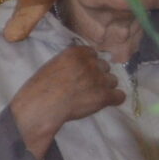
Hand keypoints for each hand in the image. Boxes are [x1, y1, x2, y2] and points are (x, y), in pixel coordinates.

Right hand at [10, 46, 124, 157]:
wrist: (41, 106)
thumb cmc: (39, 88)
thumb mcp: (51, 66)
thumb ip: (68, 63)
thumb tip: (78, 68)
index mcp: (76, 53)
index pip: (92, 53)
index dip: (89, 63)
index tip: (82, 72)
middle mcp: (91, 63)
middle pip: (104, 66)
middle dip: (97, 75)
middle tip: (86, 86)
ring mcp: (99, 79)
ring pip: (113, 81)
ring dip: (105, 87)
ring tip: (92, 96)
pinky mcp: (105, 96)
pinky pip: (120, 96)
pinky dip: (114, 100)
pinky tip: (104, 103)